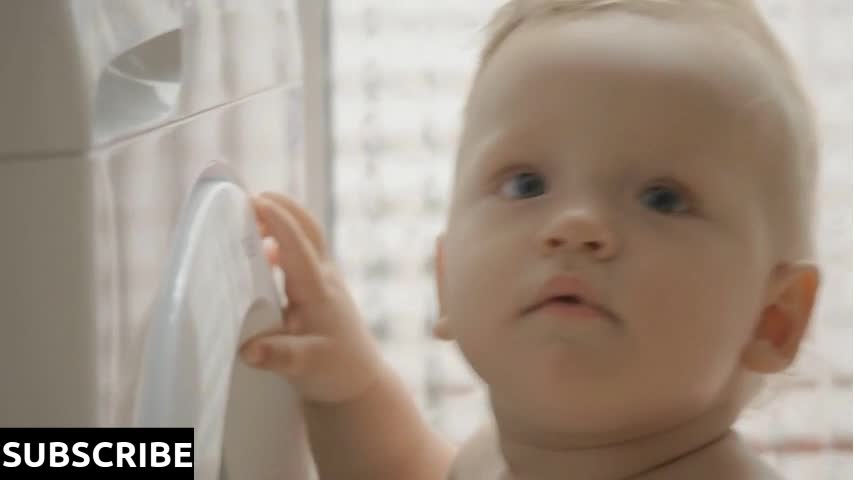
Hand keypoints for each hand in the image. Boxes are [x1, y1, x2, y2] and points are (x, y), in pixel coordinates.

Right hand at [239, 192, 384, 404]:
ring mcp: (326, 280)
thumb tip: (248, 350)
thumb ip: (277, 356)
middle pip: (310, 228)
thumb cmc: (335, 371)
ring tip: (252, 215)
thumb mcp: (303, 367)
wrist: (359, 380)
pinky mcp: (321, 288)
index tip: (256, 201)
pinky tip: (263, 252)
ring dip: (283, 221)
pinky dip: (283, 241)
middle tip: (253, 197)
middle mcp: (325, 277)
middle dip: (284, 207)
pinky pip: (303, 252)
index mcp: (318, 290)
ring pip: (308, 237)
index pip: (299, 246)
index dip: (278, 221)